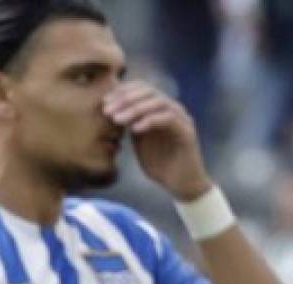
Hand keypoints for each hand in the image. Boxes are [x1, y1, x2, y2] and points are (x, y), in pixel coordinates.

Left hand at [102, 80, 209, 201]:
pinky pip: (168, 118)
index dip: (122, 92)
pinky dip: (149, 121)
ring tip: (117, 120)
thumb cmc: (161, 166)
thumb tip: (112, 110)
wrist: (182, 186)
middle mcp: (174, 110)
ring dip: (134, 108)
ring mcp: (182, 119)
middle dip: (125, 99)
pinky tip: (135, 130)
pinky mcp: (187, 132)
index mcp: (162, 109)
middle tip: (108, 111)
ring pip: (158, 101)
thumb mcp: (139, 142)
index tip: (105, 103)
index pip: (142, 88)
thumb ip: (131, 125)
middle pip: (149, 90)